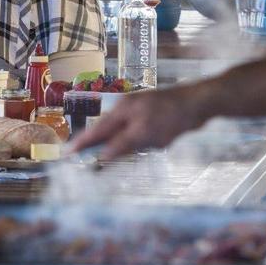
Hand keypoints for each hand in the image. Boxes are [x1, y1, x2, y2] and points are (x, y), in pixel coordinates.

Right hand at [66, 83, 209, 159]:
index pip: (96, 130)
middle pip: (106, 131)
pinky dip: (134, 143)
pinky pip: (136, 133)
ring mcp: (140, 111)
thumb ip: (121, 145)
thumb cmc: (171, 116)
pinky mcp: (153, 116)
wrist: (199, 103)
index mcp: (121, 110)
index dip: (80, 144)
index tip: (66, 154)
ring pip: (122, 133)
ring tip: (105, 158)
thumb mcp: (143, 134)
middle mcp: (127, 108)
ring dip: (117, 146)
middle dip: (97, 146)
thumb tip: (101, 156)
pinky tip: (137, 149)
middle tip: (83, 161)